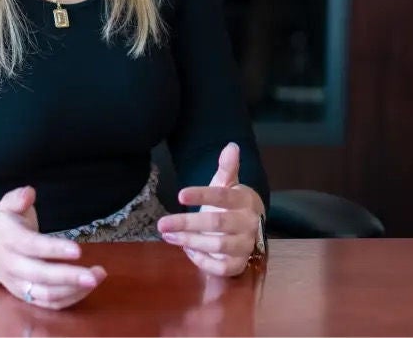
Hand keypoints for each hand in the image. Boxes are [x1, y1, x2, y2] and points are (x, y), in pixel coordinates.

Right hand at [0, 186, 106, 309]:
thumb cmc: (8, 225)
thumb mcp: (8, 205)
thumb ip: (18, 197)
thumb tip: (28, 193)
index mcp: (8, 240)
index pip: (31, 246)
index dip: (54, 249)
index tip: (78, 250)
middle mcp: (12, 266)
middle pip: (40, 276)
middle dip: (69, 277)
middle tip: (95, 274)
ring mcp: (20, 284)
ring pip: (46, 294)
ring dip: (74, 289)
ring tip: (98, 277)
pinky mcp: (28, 296)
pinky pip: (49, 304)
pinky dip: (70, 298)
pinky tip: (89, 287)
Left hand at [158, 143, 263, 276]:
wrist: (250, 229)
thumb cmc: (232, 205)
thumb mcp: (228, 184)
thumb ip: (227, 167)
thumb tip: (231, 146)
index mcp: (246, 201)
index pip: (223, 197)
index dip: (202, 195)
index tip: (180, 195)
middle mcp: (249, 224)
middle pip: (217, 224)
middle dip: (188, 223)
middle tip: (162, 223)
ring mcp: (245, 246)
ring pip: (217, 246)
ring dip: (190, 241)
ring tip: (168, 235)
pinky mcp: (238, 264)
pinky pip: (220, 267)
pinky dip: (201, 261)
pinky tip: (186, 250)